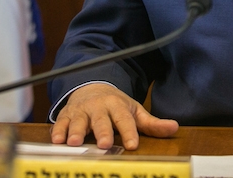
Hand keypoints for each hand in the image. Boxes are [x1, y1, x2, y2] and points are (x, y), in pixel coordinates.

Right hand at [50, 83, 177, 149]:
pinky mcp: (67, 115)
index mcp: (118, 106)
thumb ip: (152, 123)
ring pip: (79, 121)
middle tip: (103, 144)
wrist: (91, 88)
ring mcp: (82, 111)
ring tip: (75, 143)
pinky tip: (58, 140)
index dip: (129, 131)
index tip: (133, 144)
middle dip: (102, 132)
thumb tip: (174, 128)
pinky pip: (61, 123)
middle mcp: (99, 108)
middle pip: (101, 120)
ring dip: (77, 131)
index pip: (125, 119)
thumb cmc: (115, 106)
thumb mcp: (134, 111)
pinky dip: (59, 131)